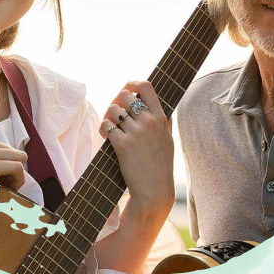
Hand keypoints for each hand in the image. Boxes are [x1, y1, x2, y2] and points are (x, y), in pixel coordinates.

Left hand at [99, 80, 174, 215]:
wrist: (154, 191)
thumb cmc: (161, 166)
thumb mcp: (169, 141)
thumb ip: (166, 123)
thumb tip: (164, 110)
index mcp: (161, 118)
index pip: (146, 87)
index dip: (133, 82)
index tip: (127, 87)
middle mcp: (149, 122)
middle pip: (124, 95)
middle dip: (116, 101)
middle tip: (115, 113)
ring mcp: (136, 133)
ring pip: (112, 110)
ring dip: (108, 116)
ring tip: (110, 127)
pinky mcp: (122, 144)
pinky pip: (106, 125)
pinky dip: (104, 129)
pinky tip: (106, 136)